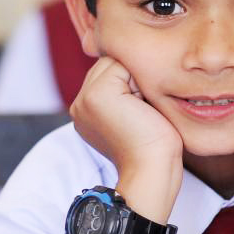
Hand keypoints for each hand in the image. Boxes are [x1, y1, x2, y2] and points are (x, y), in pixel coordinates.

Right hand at [70, 55, 183, 217]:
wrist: (151, 172)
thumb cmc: (154, 148)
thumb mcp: (133, 116)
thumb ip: (123, 92)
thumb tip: (132, 64)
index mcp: (85, 111)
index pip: (108, 72)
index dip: (132, 84)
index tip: (140, 115)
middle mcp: (79, 103)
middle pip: (110, 63)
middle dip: (132, 79)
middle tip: (142, 113)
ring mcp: (84, 98)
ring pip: (115, 61)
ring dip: (136, 79)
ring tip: (141, 110)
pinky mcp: (96, 94)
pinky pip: (123, 64)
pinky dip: (140, 81)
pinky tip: (142, 107)